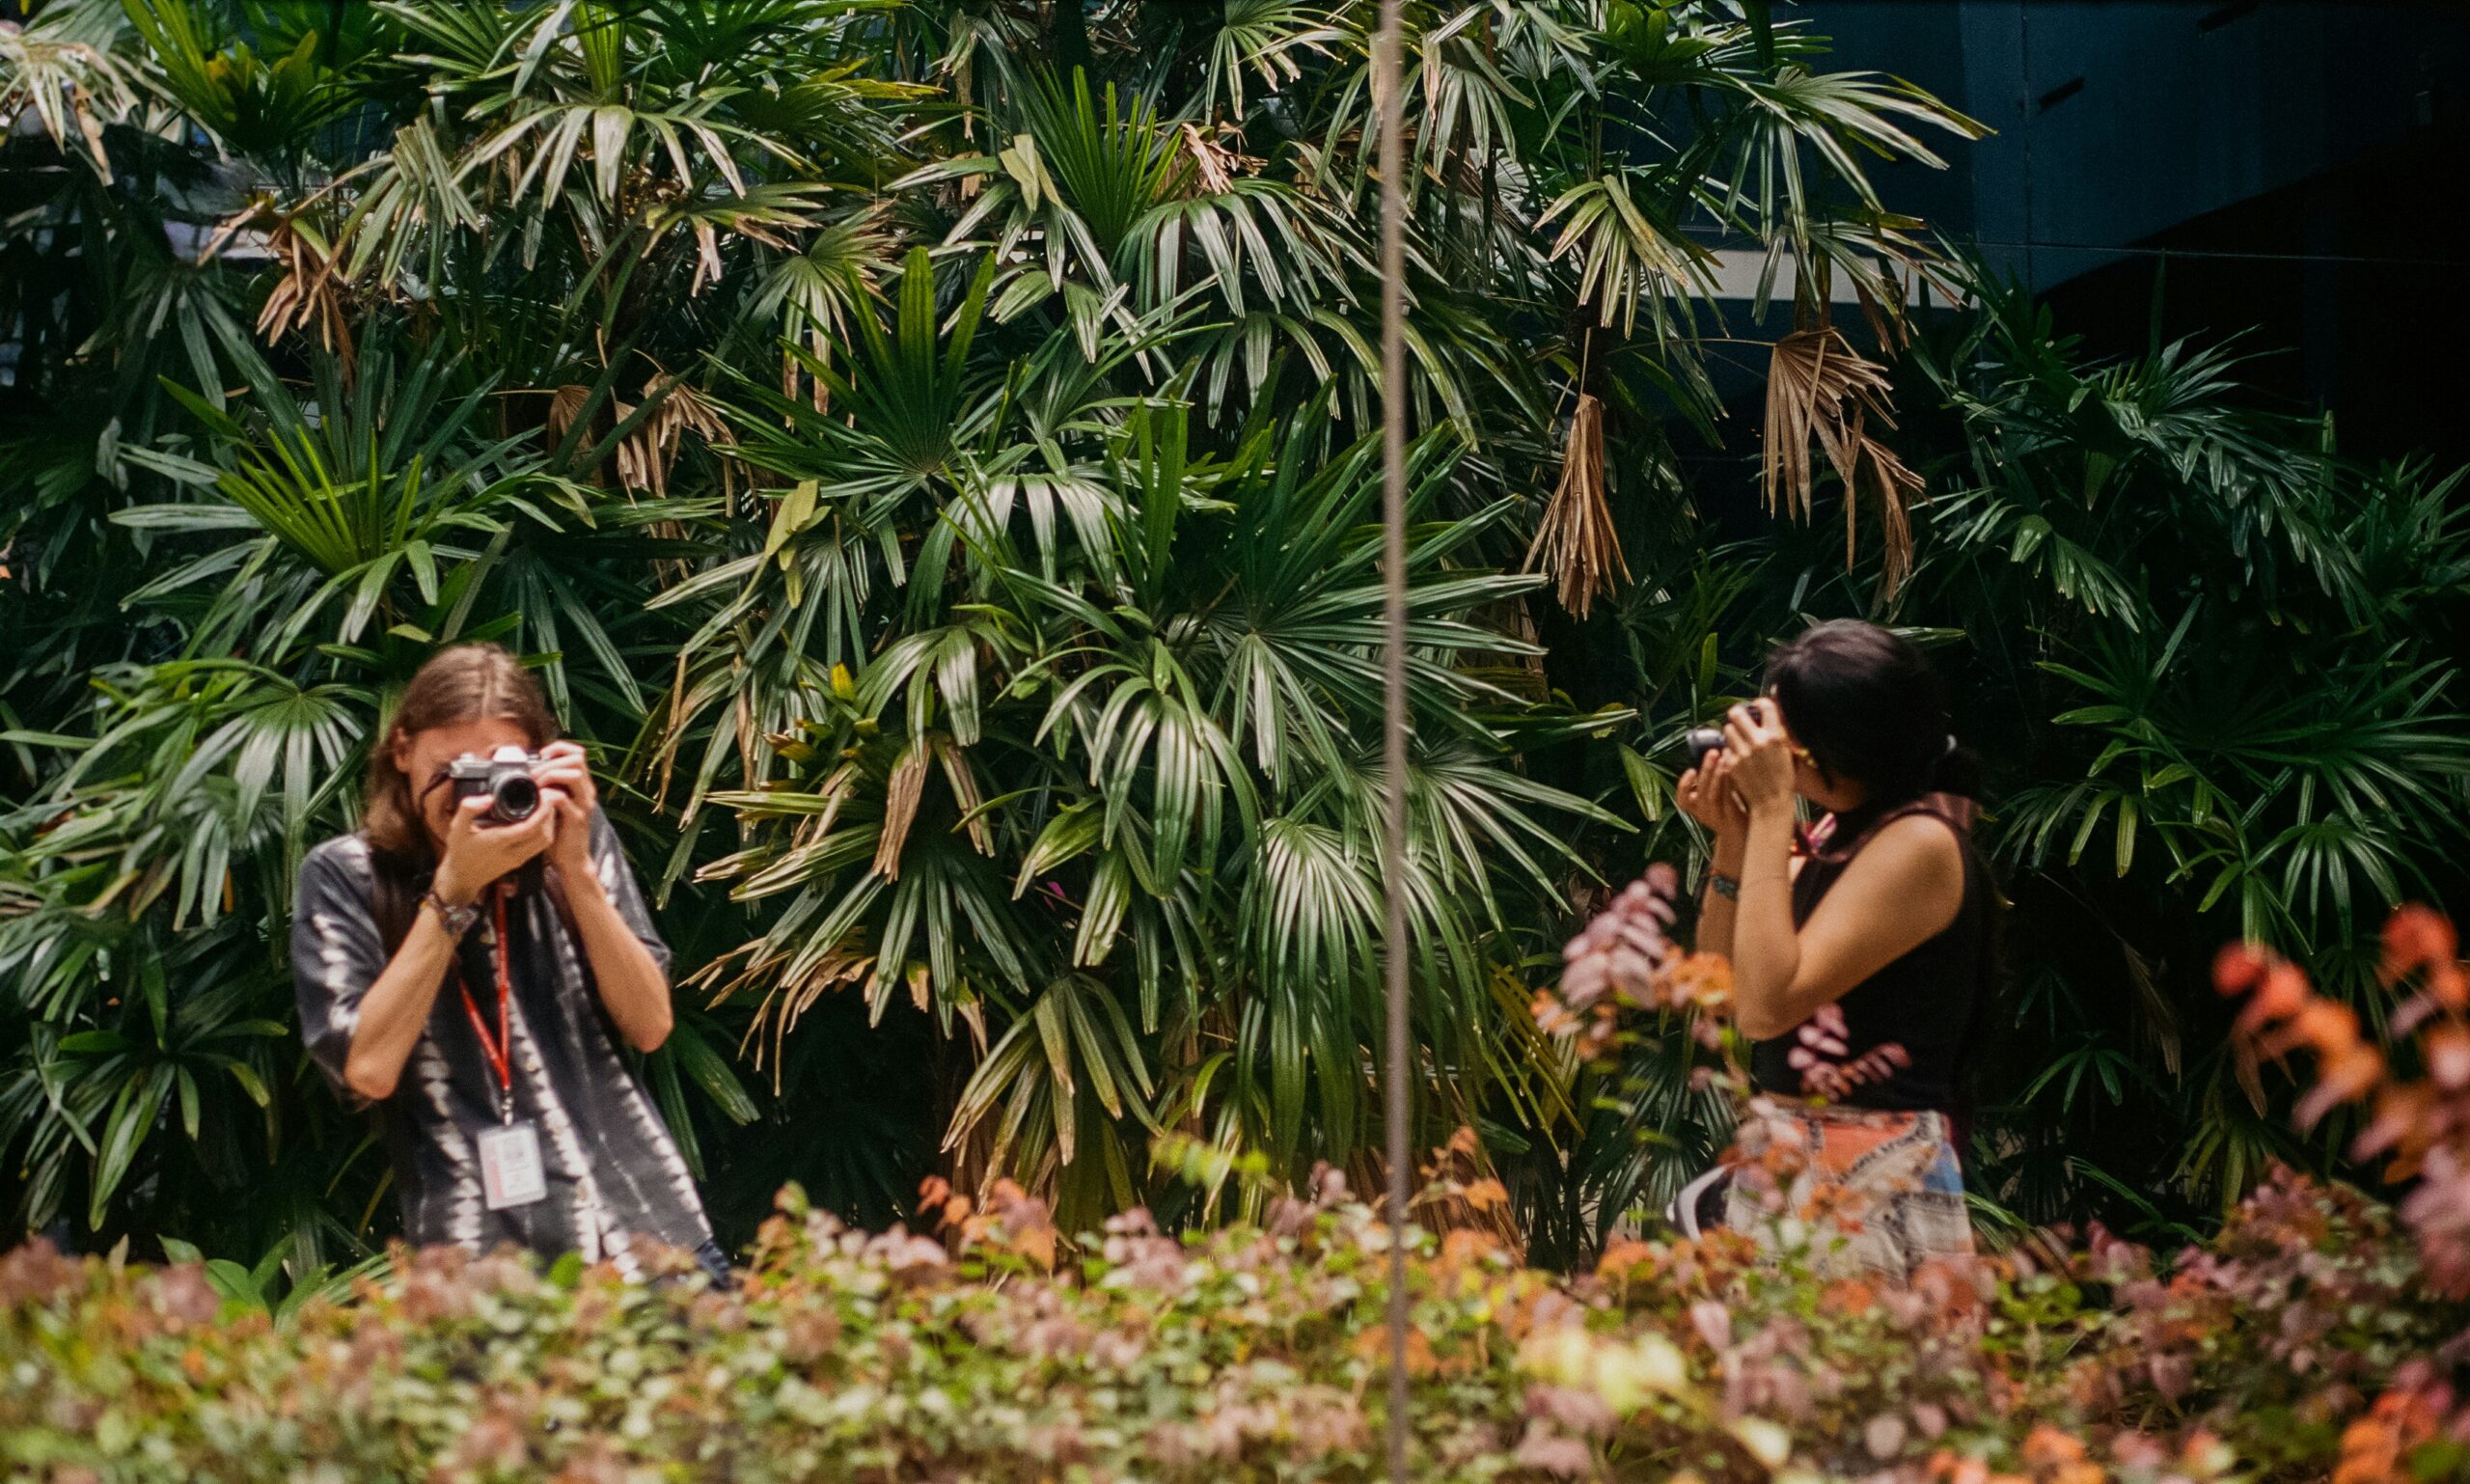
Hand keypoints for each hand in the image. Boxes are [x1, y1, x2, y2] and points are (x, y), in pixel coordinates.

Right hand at [433, 791, 556, 903]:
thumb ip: (468, 810)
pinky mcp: (520, 861)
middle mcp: (513, 853)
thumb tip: (488, 798)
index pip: (530, 827)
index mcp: (499, 842)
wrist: (461, 878)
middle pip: (544, 834)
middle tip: (549, 797)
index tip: (545, 795)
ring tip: (546, 806)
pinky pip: (540, 846)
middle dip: (550, 815)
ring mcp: (518, 859)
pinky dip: (545, 831)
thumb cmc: (459, 852)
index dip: (542, 811)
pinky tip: (540, 819)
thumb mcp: (456, 828)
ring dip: (550, 823)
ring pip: (545, 841)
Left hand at [534, 740, 597, 879]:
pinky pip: (562, 798)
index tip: (541, 756)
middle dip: (551, 762)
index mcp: (582, 785)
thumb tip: (531, 770)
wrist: (572, 860)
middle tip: (533, 773)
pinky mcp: (576, 818)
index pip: (578, 752)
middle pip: (577, 759)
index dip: (559, 748)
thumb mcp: (557, 804)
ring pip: (573, 774)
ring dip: (549, 774)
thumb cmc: (560, 831)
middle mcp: (587, 791)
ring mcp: (583, 804)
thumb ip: (551, 787)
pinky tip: (536, 800)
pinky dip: (546, 794)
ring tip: (534, 784)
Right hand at [1675, 748, 1745, 835]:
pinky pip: (1727, 800)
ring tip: (1724, 759)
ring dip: (1717, 775)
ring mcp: (1717, 818)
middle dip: (1706, 769)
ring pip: (1712, 795)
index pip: (1683, 800)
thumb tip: (1719, 751)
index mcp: (1697, 808)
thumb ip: (1716, 780)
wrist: (1748, 834)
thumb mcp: (1720, 797)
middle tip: (1712, 752)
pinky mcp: (1731, 818)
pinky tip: (1734, 772)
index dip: (1684, 786)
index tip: (1691, 770)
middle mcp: (1704, 814)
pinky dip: (1728, 785)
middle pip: (1700, 792)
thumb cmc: (1735, 810)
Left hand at [1722, 698, 1797, 814]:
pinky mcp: (1731, 763)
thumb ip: (1777, 734)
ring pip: (1728, 729)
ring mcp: (1742, 752)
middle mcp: (1757, 741)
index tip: (1756, 706)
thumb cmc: (1783, 779)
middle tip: (1738, 718)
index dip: (1760, 703)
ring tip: (1738, 740)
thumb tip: (1769, 716)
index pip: (1765, 706)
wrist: (1771, 802)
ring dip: (1732, 732)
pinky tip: (1737, 756)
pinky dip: (1730, 750)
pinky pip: (1726, 748)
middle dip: (1737, 714)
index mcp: (1775, 736)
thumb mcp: (1787, 753)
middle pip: (1737, 713)